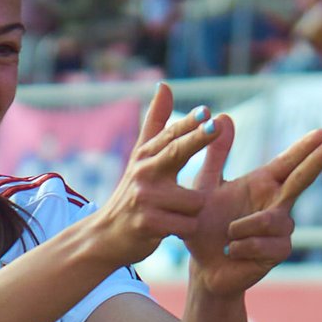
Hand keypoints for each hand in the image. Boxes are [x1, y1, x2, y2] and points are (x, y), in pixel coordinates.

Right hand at [89, 83, 218, 266]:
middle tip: (216, 125)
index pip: (171, 135)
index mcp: (145, 156)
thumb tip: (165, 85)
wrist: (105, 236)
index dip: (190, 123)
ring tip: (173, 215)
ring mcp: (145, 198)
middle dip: (198, 138)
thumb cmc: (132, 195)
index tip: (207, 112)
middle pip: (177, 152)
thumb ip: (156, 123)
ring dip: (192, 212)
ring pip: (195, 200)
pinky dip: (186, 229)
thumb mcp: (141, 157)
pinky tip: (170, 229)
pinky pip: (188, 224)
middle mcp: (143, 172)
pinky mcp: (148, 223)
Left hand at [183, 122, 321, 297]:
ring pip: (272, 220)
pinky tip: (231, 250)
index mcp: (262, 184)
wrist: (203, 265)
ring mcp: (281, 229)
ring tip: (227, 233)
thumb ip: (215, 155)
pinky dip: (241, 245)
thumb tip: (223, 115)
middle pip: (302, 179)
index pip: (288, 162)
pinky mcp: (277, 252)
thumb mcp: (204, 186)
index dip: (305, 148)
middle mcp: (277, 203)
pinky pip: (264, 244)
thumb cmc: (205, 224)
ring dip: (243, 226)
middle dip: (318, 161)